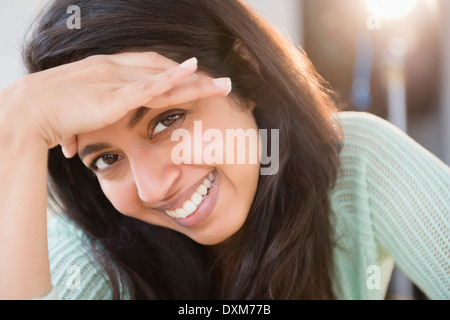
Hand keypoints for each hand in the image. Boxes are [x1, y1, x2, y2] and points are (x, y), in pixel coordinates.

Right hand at [1, 52, 230, 156]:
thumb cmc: (50, 115)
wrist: (28, 112)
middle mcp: (116, 69)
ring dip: (195, 81)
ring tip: (222, 85)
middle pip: (165, 69)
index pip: (151, 68)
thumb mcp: (79, 116)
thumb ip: (86, 125)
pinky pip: (148, 84)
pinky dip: (171, 78)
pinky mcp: (114, 95)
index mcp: (109, 71)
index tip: (196, 82)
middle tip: (221, 83)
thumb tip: (80, 148)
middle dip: (195, 77)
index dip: (176, 74)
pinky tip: (192, 73)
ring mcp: (116, 79)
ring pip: (164, 77)